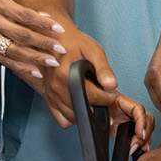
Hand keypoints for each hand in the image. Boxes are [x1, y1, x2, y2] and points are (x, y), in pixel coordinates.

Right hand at [0, 0, 65, 79]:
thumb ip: (19, 9)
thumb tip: (44, 16)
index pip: (25, 15)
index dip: (43, 23)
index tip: (59, 28)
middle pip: (22, 35)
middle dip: (43, 43)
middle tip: (61, 49)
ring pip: (15, 51)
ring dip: (35, 58)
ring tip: (52, 62)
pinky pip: (6, 61)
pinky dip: (22, 67)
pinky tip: (36, 72)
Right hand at [18, 28, 135, 130]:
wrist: (57, 40)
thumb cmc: (75, 44)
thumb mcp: (94, 50)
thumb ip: (103, 69)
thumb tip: (111, 86)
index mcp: (66, 75)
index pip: (93, 98)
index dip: (108, 98)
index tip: (113, 93)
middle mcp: (56, 87)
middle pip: (83, 110)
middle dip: (99, 107)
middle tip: (104, 96)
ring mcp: (51, 95)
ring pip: (73, 118)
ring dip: (86, 113)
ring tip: (93, 99)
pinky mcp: (48, 100)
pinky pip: (62, 119)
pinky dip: (73, 117)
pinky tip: (80, 105)